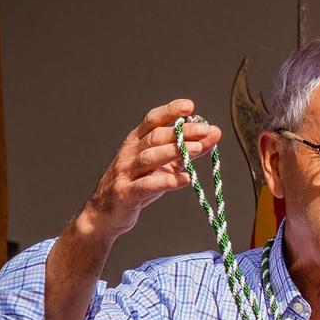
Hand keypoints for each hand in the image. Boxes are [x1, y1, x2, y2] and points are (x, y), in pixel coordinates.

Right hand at [78, 99, 221, 238]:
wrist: (107, 213)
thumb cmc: (138, 184)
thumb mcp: (165, 165)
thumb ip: (188, 149)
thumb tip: (213, 133)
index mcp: (136, 142)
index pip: (152, 121)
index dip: (169, 111)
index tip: (189, 106)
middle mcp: (129, 153)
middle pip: (155, 137)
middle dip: (181, 132)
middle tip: (205, 129)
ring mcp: (125, 172)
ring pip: (149, 158)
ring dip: (174, 151)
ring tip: (198, 148)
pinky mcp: (126, 193)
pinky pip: (147, 185)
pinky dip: (167, 181)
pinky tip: (186, 179)